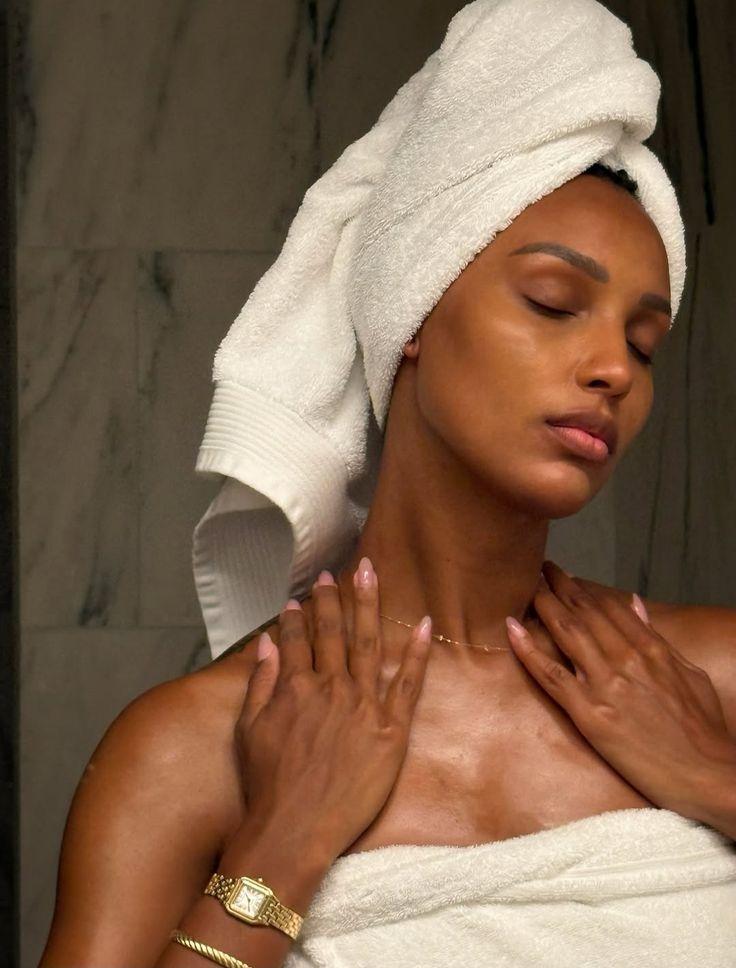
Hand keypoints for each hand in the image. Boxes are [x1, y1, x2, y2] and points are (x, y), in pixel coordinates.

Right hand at [231, 561, 431, 864]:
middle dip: (332, 599)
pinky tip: (421, 623)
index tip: (300, 597)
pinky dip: (415, 652)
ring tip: (369, 573)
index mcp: (296, 687)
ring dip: (368, 605)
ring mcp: (363, 707)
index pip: (297, 640)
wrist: (294, 830)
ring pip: (368, 644)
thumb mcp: (249, 730)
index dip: (298, 616)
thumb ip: (260, 682)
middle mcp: (331, 688)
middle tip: (334, 572)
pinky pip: (407, 683)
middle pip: (333, 633)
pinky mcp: (391, 731)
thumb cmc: (267, 786)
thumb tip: (266, 643)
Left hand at [504, 559, 735, 817]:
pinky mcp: (589, 714)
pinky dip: (528, 649)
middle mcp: (626, 660)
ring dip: (542, 605)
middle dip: (559, 586)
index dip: (583, 589)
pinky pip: (550, 675)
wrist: (707, 776)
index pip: (609, 607)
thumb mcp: (690, 675)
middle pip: (584, 612)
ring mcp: (606, 685)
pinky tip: (511, 628)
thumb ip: (658, 638)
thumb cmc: (703, 732)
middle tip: (540, 569)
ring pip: (565, 632)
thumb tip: (635, 604)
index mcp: (652, 649)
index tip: (566, 576)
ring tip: (525, 586)